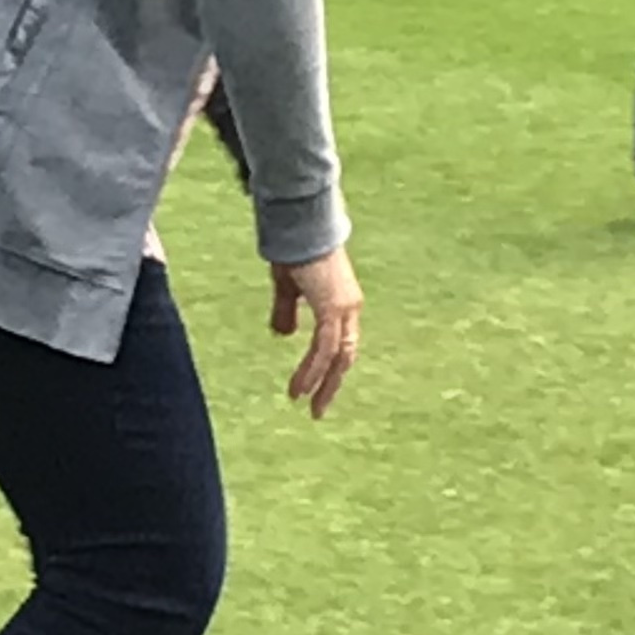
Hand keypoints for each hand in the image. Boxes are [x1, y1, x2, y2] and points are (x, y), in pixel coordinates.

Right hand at [270, 248, 362, 417]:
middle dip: (331, 384)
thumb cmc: (293, 248)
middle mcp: (350, 307)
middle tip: (318, 410)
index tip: (317, 388)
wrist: (299, 224)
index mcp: (343, 301)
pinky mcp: (331, 308)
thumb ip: (287, 310)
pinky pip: (324, 349)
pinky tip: (299, 389)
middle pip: (346, 355)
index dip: (331, 367)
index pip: (343, 343)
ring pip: (337, 357)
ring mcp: (344, 308)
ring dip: (322, 384)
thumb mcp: (288, 285)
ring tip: (310, 407)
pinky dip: (312, 371)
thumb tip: (284, 335)